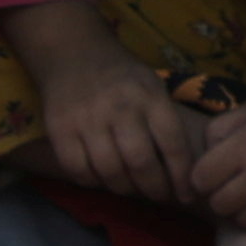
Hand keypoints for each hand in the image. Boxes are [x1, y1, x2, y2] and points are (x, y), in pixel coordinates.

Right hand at [2, 5, 199, 198]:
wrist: (72, 51)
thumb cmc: (121, 77)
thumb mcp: (151, 86)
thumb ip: (164, 122)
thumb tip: (182, 172)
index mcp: (149, 95)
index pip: (173, 143)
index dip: (181, 176)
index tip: (186, 194)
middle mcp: (120, 106)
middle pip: (140, 162)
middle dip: (153, 188)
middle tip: (157, 195)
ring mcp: (87, 118)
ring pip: (109, 171)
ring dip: (123, 188)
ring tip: (130, 188)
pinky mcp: (59, 129)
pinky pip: (78, 170)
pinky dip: (92, 181)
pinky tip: (100, 177)